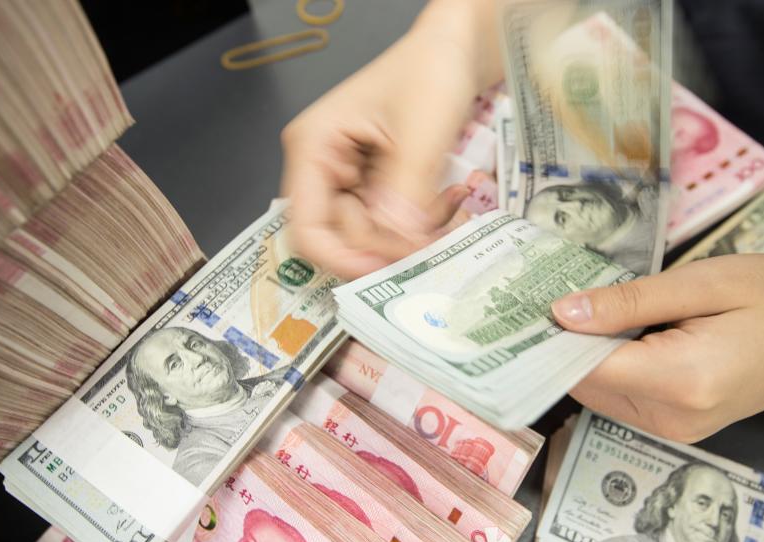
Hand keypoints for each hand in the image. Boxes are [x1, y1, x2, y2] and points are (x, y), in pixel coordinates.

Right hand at [281, 1, 500, 279]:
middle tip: (434, 236)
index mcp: (313, 148)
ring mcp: (352, 179)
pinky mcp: (378, 186)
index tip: (385, 268)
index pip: (307, 227)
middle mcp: (325, 168)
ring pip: (374, 236)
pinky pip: (395, 224)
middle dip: (390, 243)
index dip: (342, 257)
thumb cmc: (429, 71)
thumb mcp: (419, 131)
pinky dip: (423, 222)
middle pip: (344, 237)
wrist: (456, 51)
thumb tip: (396, 242)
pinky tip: (450, 199)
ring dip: (414, 233)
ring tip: (451, 206)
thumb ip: (405, 190)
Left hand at [552, 254, 763, 441]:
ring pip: (596, 392)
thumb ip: (631, 303)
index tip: (512, 307)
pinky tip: (604, 329)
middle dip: (557, 344)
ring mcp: (672, 429)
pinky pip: (619, 395)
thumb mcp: (705, 283)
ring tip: (567, 303)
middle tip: (532, 294)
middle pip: (583, 384)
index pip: (583, 369)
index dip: (543, 341)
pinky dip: (604, 365)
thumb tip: (561, 314)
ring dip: (579, 354)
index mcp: (681, 381)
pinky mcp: (675, 425)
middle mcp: (669, 419)